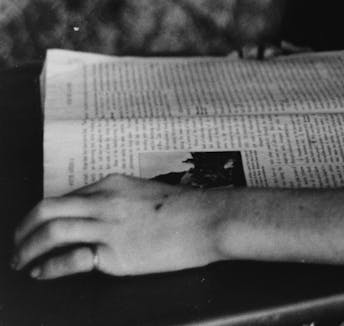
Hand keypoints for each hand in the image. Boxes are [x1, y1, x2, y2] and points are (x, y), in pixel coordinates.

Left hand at [12, 174, 222, 278]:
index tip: (37, 228)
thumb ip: (122, 201)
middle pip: (47, 210)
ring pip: (51, 232)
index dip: (45, 216)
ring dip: (27, 249)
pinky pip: (68, 259)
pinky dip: (47, 267)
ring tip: (20, 262)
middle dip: (24, 229)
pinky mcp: (114, 253)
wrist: (210, 221)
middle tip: (16, 243)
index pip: (66, 198)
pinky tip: (41, 273)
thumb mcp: (148, 193)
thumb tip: (104, 216)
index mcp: (113, 184)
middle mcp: (104, 202)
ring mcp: (108, 227)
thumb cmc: (189, 208)